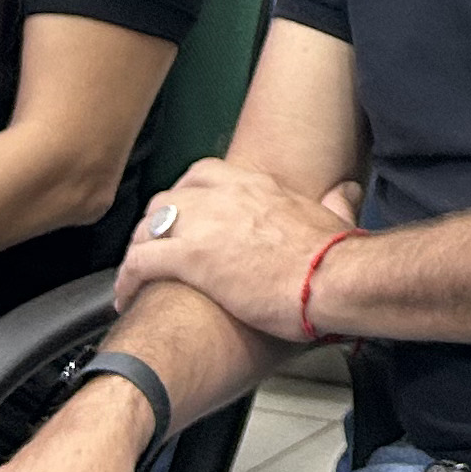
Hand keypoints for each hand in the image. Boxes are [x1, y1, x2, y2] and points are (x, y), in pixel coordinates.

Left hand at [112, 155, 357, 342]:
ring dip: (139, 248)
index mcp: (256, 186)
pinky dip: (127, 278)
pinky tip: (125, 296)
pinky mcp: (191, 258)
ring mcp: (204, 225)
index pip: (204, 175)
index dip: (186, 195)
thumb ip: (336, 202)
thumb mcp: (336, 217)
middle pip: (168, 198)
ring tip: (136, 273)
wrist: (332, 278)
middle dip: (156, 222)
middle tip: (156, 246)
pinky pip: (140, 262)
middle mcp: (224, 197)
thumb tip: (345, 192)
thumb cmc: (335, 257)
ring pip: (149, 225)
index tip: (185, 214)